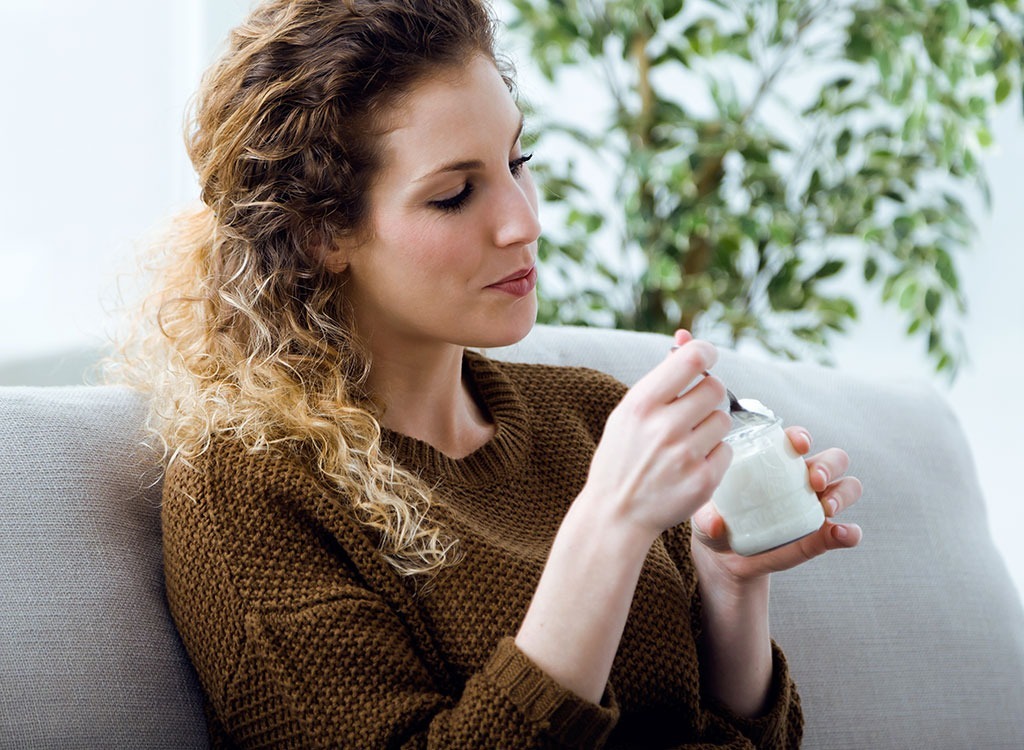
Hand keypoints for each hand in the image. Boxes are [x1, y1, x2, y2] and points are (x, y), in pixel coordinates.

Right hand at [581, 330, 732, 542]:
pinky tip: (690, 464)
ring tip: (687, 441)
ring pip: (724, 419)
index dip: (705, 352)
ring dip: (711, 426)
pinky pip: (727, 450)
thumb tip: (685, 336)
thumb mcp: (628, 413)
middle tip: (692, 409)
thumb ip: (661, 377)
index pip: (692, 359)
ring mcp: (686, 456)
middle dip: (708, 394)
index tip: (705, 358)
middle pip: (715, 388)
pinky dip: (714, 455)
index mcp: (641, 404)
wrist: (616, 513)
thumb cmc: (622, 456)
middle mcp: (664, 427)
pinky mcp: (704, 481)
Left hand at [690, 426, 862, 583]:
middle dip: (828, 465)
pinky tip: (841, 535)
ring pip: (848, 487)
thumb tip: (715, 522)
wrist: (725, 559)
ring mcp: (816, 507)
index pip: (796, 440)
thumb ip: (707, 517)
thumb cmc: (717, 523)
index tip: (798, 444)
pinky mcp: (822, 536)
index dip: (801, 436)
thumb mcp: (705, 517)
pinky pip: (846, 531)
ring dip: (843, 494)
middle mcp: (801, 480)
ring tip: (827, 507)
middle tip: (814, 480)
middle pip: (833, 459)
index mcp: (775, 463)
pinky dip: (849, 532)